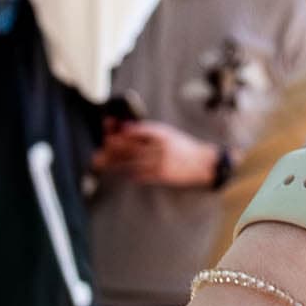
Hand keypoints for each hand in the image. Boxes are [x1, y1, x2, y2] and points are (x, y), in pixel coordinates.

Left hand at [93, 119, 220, 188]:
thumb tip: (125, 129)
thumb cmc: (183, 147)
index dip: (121, 130)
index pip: (136, 130)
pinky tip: (123, 171)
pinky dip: (129, 173)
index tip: (110, 130)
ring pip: (131, 162)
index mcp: (162, 133)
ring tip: (102, 161)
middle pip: (130, 147)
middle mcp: (160, 147)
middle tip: (103, 147)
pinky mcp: (161, 175)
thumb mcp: (168, 133)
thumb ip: (149, 132)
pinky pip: (139, 174)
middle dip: (114, 147)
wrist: (203, 163)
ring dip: (115, 162)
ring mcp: (160, 162)